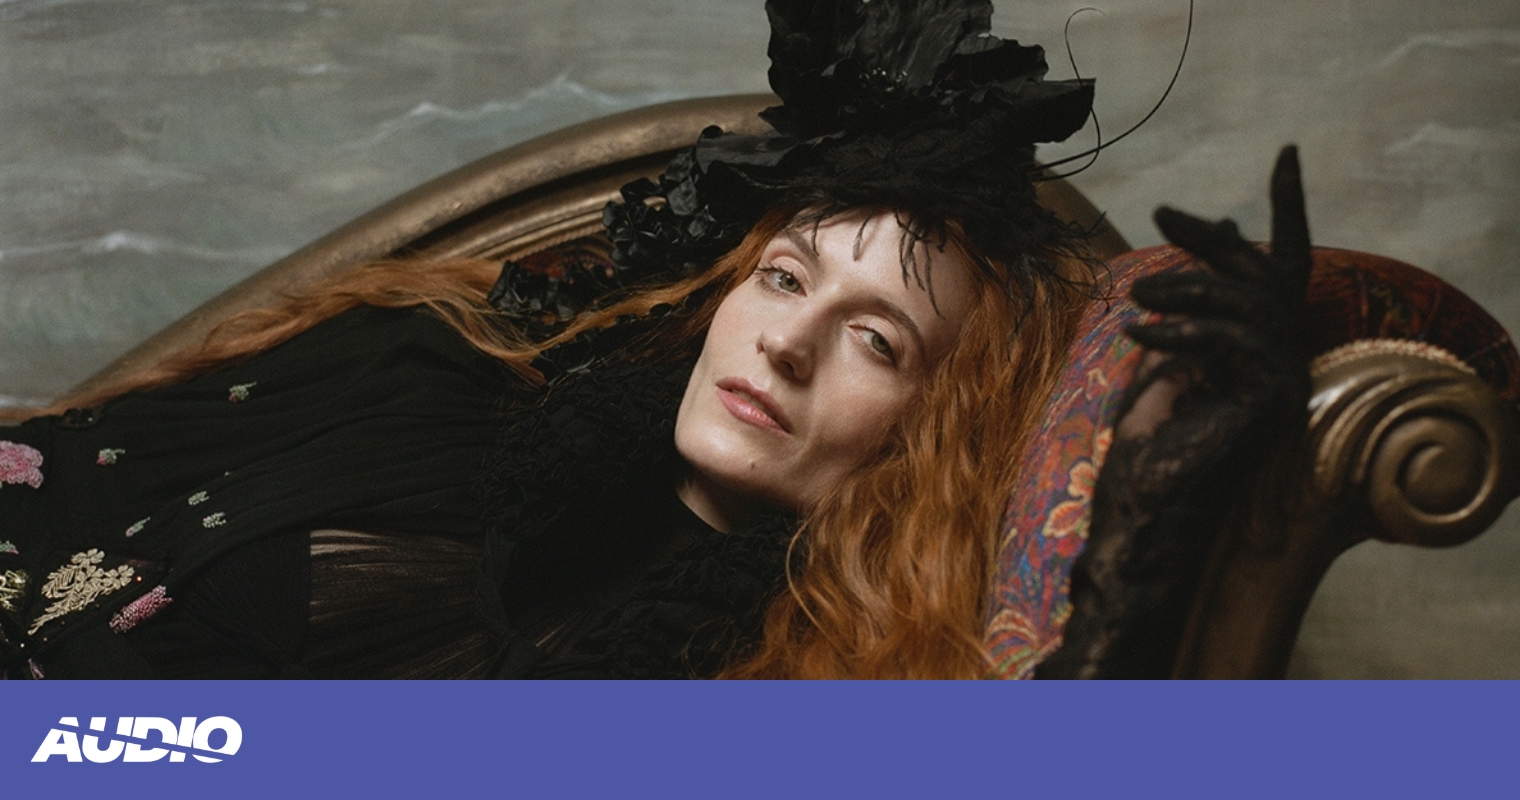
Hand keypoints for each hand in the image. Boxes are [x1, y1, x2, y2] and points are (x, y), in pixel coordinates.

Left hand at [1125, 144, 1312, 459]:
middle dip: (1216, 239)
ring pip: (1250, 303)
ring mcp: (1284, 383)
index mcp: (1264, 343)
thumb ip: (1195, 295)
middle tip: (1162, 217)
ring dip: (1189, 286)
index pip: (1287, 264)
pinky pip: (1235, 342)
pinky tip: (1140, 335)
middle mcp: (1286, 359)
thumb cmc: (1150, 433)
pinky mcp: (1268, 402)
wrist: (1143, 502)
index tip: (1290, 153)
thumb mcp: (1168, 346)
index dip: (1290, 208)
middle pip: (1267, 273)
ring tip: (1136, 294)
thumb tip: (1223, 224)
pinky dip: (1185, 331)